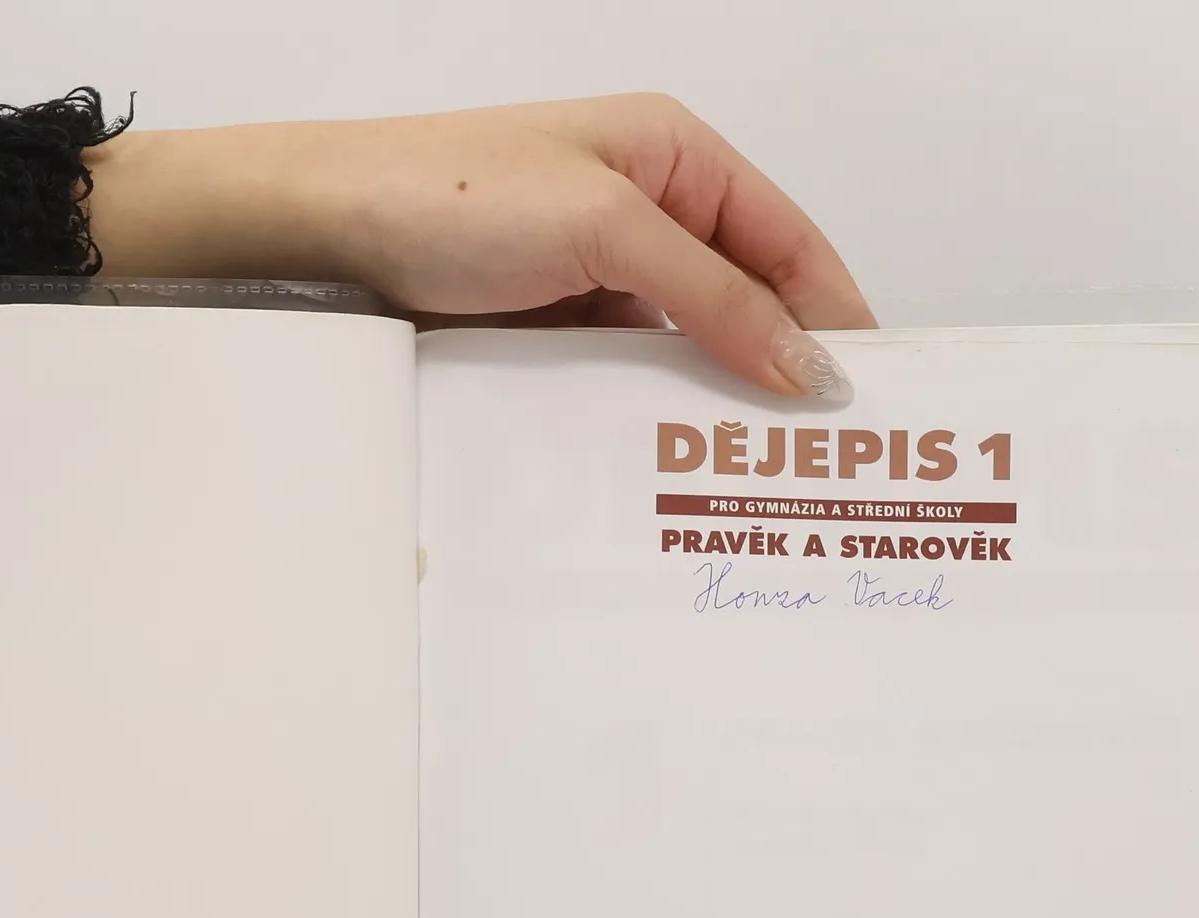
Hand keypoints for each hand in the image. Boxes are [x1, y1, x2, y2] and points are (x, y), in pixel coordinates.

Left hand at [84, 94, 874, 398]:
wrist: (324, 231)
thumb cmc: (454, 197)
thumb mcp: (604, 231)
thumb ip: (711, 296)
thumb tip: (805, 364)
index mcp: (675, 158)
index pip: (789, 241)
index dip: (836, 314)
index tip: (873, 395)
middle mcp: (644, 213)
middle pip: (744, 299)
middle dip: (783, 370)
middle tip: (824, 457)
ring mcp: (595, 275)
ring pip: (683, 347)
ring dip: (714, 404)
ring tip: (755, 478)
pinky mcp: (551, 329)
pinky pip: (623, 377)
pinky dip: (650, 416)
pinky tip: (670, 465)